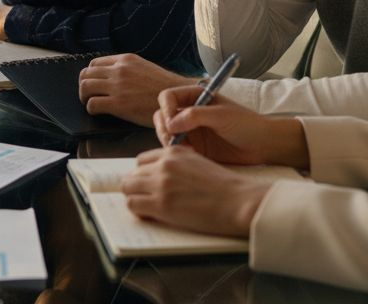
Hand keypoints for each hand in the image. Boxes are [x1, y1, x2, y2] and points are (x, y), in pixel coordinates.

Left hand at [77, 53, 192, 125]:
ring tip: (91, 103)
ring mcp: (117, 86)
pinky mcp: (118, 104)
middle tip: (88, 95)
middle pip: (85, 74)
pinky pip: (92, 104)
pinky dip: (91, 109)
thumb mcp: (145, 68)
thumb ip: (127, 69)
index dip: (90, 74)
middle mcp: (119, 70)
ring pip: (85, 87)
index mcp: (125, 60)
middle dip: (84, 85)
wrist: (180, 99)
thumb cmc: (165, 87)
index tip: (93, 83)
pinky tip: (99, 112)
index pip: (94, 63)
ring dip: (84, 97)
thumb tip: (111, 75)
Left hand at [120, 146, 270, 237]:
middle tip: (145, 199)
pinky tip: (150, 215)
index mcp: (174, 152)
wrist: (239, 202)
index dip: (143, 174)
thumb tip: (163, 177)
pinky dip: (138, 211)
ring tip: (147, 208)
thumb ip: (179, 165)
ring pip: (128, 188)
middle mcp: (164, 165)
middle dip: (136, 187)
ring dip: (135, 198)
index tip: (147, 185)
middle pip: (132, 174)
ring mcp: (161, 184)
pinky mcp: (161, 204)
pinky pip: (133, 204)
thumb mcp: (199, 163)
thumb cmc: (226, 187)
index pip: (142, 160)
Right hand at [154, 85, 308, 168]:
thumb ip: (195, 115)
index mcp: (196, 97)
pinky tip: (190, 157)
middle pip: (162, 115)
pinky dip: (176, 153)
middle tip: (174, 141)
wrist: (264, 146)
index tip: (172, 123)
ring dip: (168, 141)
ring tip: (184, 150)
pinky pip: (176, 150)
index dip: (166, 108)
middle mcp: (190, 112)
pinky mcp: (194, 148)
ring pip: (165, 134)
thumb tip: (170, 123)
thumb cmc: (247, 124)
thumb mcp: (222, 116)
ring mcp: (191, 131)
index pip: (168, 97)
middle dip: (164, 127)